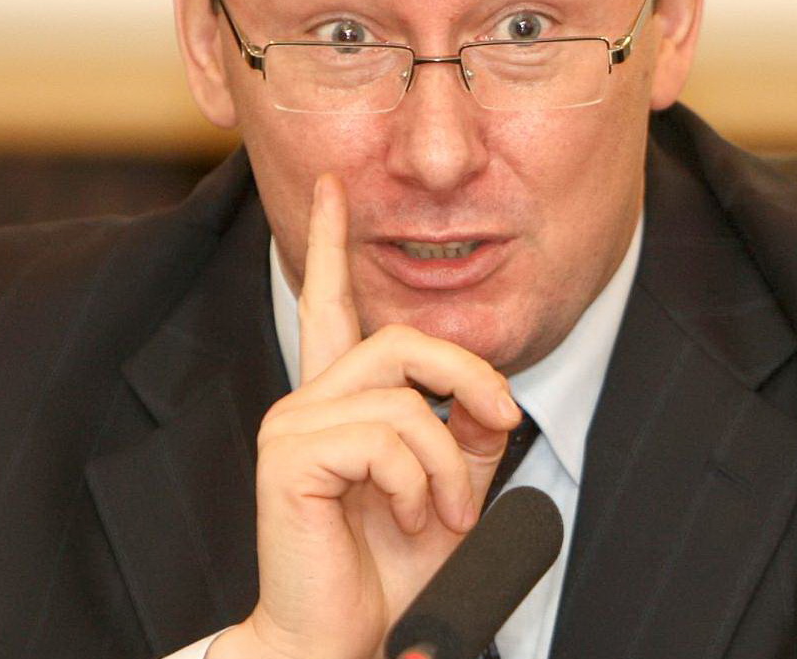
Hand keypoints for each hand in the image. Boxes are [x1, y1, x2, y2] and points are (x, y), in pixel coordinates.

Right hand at [211, 174, 520, 658]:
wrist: (345, 638)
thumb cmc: (391, 566)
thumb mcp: (451, 486)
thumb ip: (469, 432)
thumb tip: (491, 399)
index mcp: (340, 397)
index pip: (332, 301)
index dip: (333, 239)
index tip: (332, 184)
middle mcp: (309, 397)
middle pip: (402, 338)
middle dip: (470, 377)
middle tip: (505, 424)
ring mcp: (294, 422)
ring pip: (406, 395)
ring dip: (449, 461)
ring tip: (447, 512)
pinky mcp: (291, 453)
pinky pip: (387, 435)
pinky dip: (423, 480)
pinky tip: (411, 516)